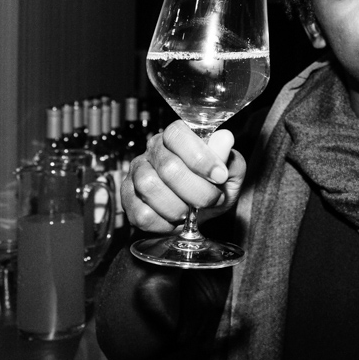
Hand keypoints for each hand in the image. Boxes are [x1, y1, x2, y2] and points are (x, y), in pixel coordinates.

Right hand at [123, 120, 246, 232]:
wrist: (201, 213)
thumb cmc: (214, 187)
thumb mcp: (230, 173)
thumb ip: (228, 157)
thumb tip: (224, 138)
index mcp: (177, 136)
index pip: (178, 135)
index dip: (200, 157)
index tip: (220, 176)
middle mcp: (153, 150)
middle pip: (168, 167)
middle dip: (197, 190)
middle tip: (212, 199)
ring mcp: (136, 173)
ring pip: (149, 189)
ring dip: (178, 208)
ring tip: (191, 212)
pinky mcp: (128, 198)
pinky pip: (141, 214)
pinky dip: (163, 224)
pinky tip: (174, 221)